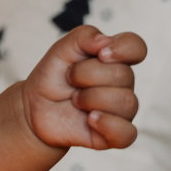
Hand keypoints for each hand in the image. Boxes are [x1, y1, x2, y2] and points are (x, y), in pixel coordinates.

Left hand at [22, 26, 144, 149]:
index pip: (136, 48)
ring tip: (74, 100)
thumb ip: (83, 36)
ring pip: (126, 102)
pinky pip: (128, 134)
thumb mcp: (61, 50)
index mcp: (114, 60)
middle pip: (124, 75)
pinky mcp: (113, 134)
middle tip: (70, 81)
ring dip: (91, 99)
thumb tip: (105, 41)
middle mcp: (123, 84)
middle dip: (87, 76)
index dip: (123, 49)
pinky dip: (109, 125)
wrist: (34, 109)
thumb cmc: (52, 78)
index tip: (101, 54)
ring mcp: (120, 110)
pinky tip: (90, 119)